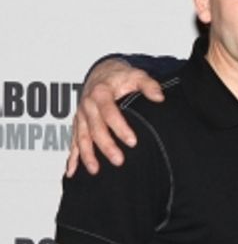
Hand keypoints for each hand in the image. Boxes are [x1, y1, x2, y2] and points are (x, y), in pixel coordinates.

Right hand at [67, 59, 163, 176]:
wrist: (101, 72)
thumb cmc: (121, 76)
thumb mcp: (136, 75)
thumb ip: (148, 85)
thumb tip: (159, 97)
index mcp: (101, 93)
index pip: (110, 113)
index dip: (120, 128)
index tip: (132, 141)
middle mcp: (87, 105)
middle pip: (95, 128)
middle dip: (105, 145)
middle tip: (118, 160)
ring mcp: (81, 115)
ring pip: (81, 137)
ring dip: (87, 154)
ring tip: (95, 170)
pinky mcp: (78, 122)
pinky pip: (73, 141)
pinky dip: (72, 156)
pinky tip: (72, 171)